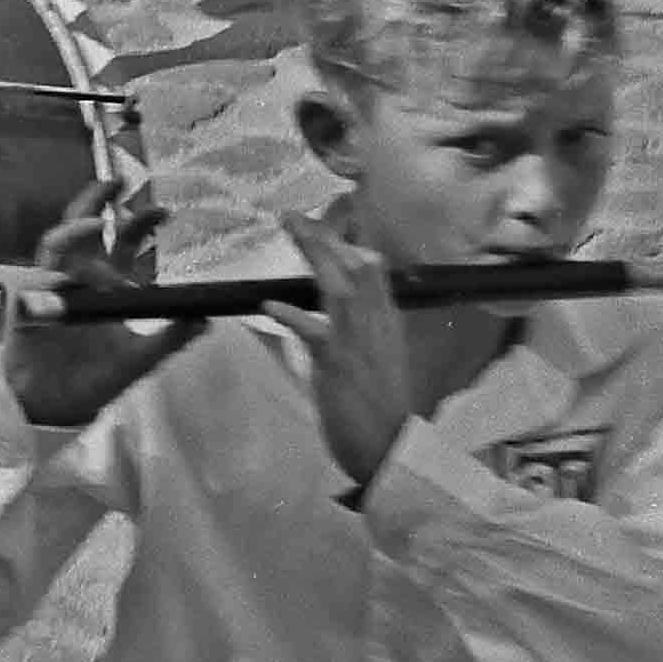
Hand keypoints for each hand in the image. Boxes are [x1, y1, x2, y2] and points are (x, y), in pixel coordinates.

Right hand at [0, 181, 202, 427]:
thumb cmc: (92, 379)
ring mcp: (50, 287)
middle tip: (119, 180)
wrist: (52, 407)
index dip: (139, 222)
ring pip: (56, 242)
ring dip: (74, 227)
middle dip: (98, 200)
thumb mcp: (139, 360)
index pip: (122, 242)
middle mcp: (77, 277)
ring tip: (96, 219)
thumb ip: (170, 339)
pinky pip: (36, 280)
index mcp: (106, 284)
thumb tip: (206, 319)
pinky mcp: (28, 305)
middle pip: (83, 225)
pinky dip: (50, 272)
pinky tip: (66, 272)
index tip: (163, 210)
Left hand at [286, 208, 412, 497]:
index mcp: (386, 321)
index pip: (372, 269)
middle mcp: (376, 323)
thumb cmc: (381, 405)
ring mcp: (357, 341)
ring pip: (338, 285)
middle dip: (328, 234)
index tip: (333, 213)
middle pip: (356, 266)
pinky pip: (313, 331)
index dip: (351, 240)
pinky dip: (291, 315)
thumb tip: (342, 300)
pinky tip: (270, 304)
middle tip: (296, 213)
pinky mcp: (337, 362)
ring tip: (291, 225)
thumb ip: (364, 325)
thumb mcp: (379, 356)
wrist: (392, 448)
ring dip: (315, 252)